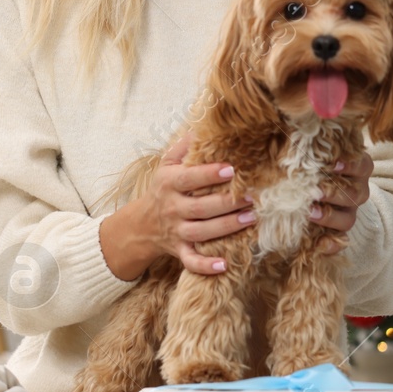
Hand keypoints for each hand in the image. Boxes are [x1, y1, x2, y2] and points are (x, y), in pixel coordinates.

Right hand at [136, 130, 254, 276]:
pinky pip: (191, 262)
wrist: (141, 225)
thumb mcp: (167, 164)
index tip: (231, 169)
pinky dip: (206, 266)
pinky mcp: (180, 251)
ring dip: (227, 228)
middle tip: (251, 197)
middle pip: (200, 208)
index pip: (189, 178)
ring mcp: (176, 232)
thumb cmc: (162, 189)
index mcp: (169, 184)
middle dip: (226, 204)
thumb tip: (205, 125)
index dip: (209, 174)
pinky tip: (225, 265)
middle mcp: (172, 209)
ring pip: (201, 232)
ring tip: (251, 219)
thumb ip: (185, 146)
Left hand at [310, 152, 373, 252]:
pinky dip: (331, 245)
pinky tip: (319, 245)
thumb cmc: (309, 166)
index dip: (351, 165)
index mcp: (356, 168)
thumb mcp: (311, 152)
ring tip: (310, 212)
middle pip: (354, 194)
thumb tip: (283, 125)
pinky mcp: (340, 233)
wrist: (312, 192)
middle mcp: (357, 190)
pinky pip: (341, 242)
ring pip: (348, 218)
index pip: (362, 165)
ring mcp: (350, 213)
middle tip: (314, 190)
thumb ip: (306, 145)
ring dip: (330, 216)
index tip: (334, 163)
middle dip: (334, 192)